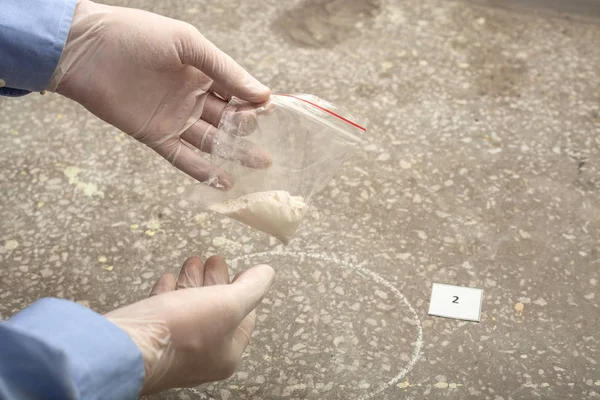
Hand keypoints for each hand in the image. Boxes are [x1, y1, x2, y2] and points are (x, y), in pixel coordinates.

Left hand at [50, 0, 270, 187]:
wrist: (85, 49)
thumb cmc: (138, 35)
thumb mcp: (188, 44)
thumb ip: (225, 70)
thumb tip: (263, 95)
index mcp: (202, 72)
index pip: (237, 93)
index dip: (254, 105)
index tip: (273, 116)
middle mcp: (192, 97)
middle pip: (227, 121)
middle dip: (248, 136)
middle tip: (268, 154)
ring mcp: (174, 118)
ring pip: (210, 140)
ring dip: (233, 154)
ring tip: (257, 167)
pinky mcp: (155, 135)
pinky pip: (182, 157)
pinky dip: (202, 170)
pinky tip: (223, 181)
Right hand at [105, 256, 274, 394]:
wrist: (126, 347)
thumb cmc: (182, 330)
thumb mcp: (229, 304)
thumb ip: (252, 287)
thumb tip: (267, 273)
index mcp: (226, 354)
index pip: (244, 318)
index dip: (245, 290)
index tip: (241, 270)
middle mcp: (201, 356)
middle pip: (215, 311)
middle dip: (216, 282)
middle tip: (214, 260)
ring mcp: (173, 349)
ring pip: (189, 309)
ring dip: (193, 282)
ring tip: (193, 260)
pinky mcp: (149, 339)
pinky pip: (164, 313)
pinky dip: (169, 292)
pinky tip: (168, 279)